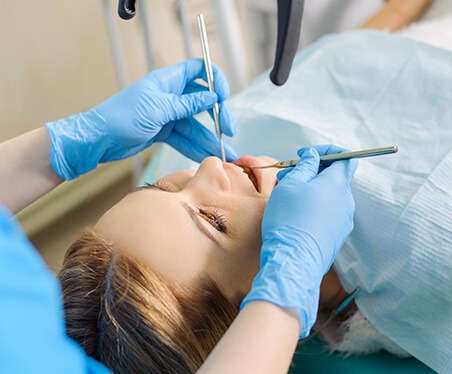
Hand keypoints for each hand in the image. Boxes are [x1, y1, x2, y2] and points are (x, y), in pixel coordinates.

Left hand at [46, 59, 237, 179]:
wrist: (99, 139)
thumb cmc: (122, 117)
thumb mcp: (159, 109)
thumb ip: (187, 104)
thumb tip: (212, 97)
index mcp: (168, 81)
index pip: (198, 70)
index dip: (214, 79)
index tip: (224, 96)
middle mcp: (170, 96)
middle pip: (202, 101)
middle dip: (218, 116)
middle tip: (229, 131)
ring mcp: (168, 114)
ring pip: (195, 125)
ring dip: (209, 138)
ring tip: (225, 154)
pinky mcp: (163, 131)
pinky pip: (185, 138)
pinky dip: (195, 147)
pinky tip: (208, 156)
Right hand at [241, 145, 357, 337]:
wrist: (293, 259)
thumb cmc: (289, 218)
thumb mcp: (291, 184)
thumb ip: (305, 166)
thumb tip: (314, 156)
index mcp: (338, 184)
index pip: (345, 157)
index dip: (326, 151)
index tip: (305, 154)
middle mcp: (346, 201)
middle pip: (334, 177)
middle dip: (312, 171)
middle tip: (288, 175)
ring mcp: (344, 221)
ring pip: (329, 196)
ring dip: (311, 190)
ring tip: (287, 195)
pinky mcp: (337, 236)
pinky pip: (328, 213)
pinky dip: (314, 206)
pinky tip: (295, 214)